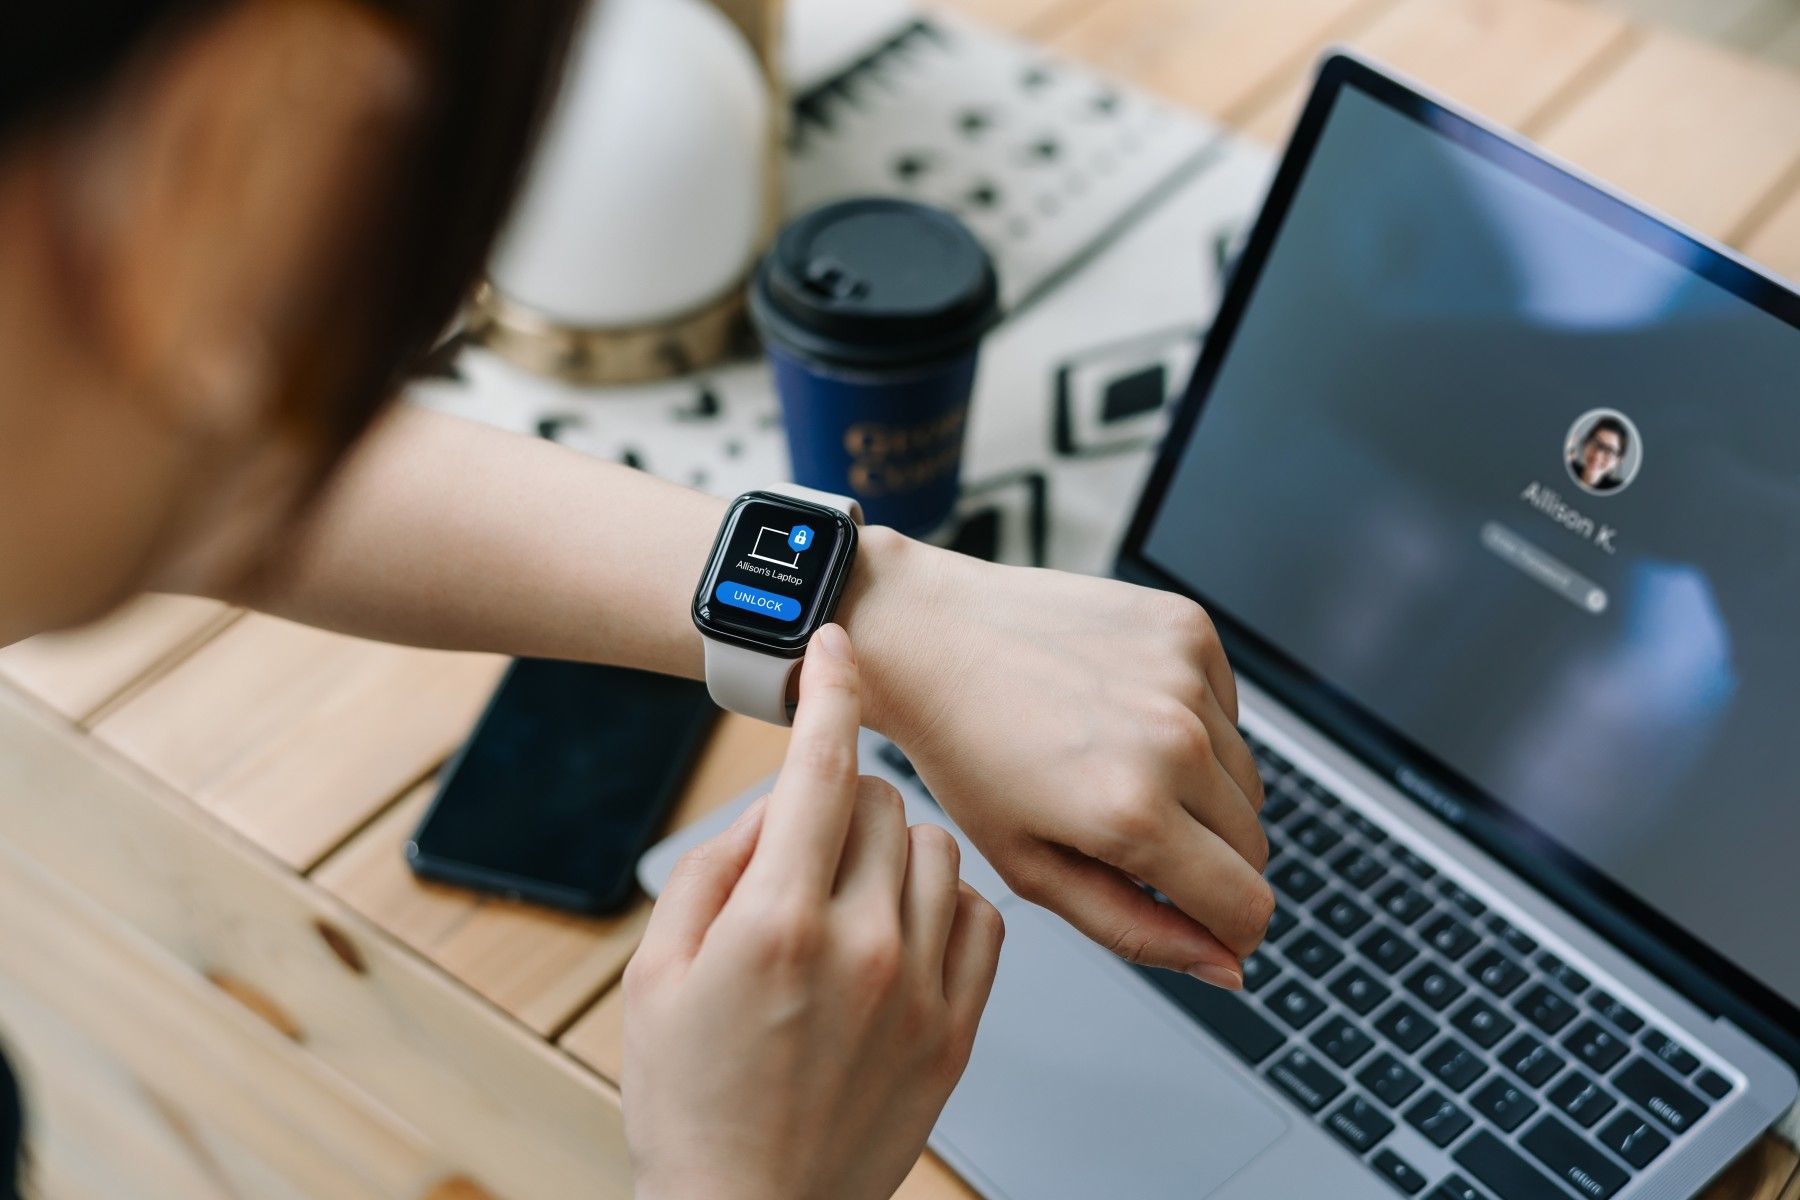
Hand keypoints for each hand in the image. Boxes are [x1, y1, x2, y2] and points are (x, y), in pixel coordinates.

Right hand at [622, 624, 1004, 1199]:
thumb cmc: (690, 1103)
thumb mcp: (654, 974)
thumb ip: (715, 867)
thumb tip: (772, 804)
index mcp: (775, 922)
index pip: (817, 767)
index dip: (827, 690)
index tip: (836, 646)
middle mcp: (861, 944)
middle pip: (880, 801)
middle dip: (838, 802)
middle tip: (799, 856)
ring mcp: (920, 988)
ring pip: (936, 849)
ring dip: (891, 851)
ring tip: (847, 904)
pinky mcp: (958, 1030)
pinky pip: (980, 917)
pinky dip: (943, 905)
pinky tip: (899, 936)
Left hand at [851, 531, 1268, 988]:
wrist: (931, 638)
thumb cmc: (967, 756)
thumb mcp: (1032, 869)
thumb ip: (1137, 930)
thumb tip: (1228, 969)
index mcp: (1132, 813)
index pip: (1248, 907)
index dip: (1228, 930)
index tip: (1197, 919)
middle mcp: (1174, 740)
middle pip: (1254, 846)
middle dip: (1206, 860)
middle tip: (1123, 834)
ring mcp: (1186, 675)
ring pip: (1246, 779)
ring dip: (1200, 791)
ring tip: (1114, 767)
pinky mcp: (1188, 626)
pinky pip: (1229, 710)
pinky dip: (1193, 724)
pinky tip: (1119, 712)